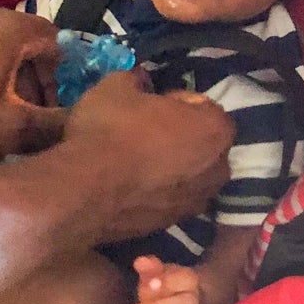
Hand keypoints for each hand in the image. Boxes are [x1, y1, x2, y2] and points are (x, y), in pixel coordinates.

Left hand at [0, 6, 61, 161]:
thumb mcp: (7, 127)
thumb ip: (51, 125)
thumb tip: (81, 125)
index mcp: (12, 28)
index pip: (60, 44)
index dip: (66, 81)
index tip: (58, 114)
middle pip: (30, 54)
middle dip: (36, 94)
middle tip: (32, 130)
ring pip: (2, 63)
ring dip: (9, 97)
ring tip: (2, 137)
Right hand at [63, 73, 232, 242]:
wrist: (85, 191)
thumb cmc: (110, 130)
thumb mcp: (117, 86)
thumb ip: (135, 79)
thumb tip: (138, 80)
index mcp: (215, 128)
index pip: (202, 105)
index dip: (174, 101)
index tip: (150, 103)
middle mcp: (218, 168)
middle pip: (201, 143)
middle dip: (180, 136)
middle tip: (144, 130)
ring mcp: (198, 200)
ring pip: (188, 174)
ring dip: (171, 165)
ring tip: (136, 160)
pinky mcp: (174, 223)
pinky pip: (170, 197)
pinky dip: (158, 190)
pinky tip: (130, 184)